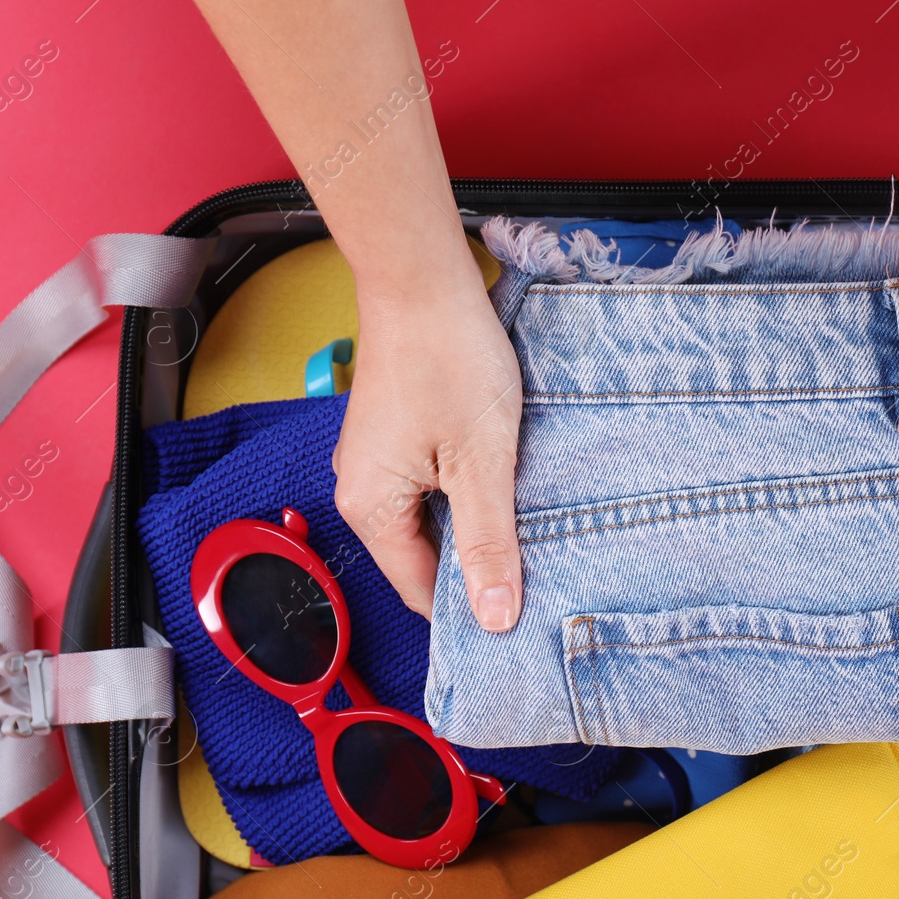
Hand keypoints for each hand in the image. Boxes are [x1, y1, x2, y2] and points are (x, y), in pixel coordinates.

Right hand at [334, 266, 525, 631]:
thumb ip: (488, 544)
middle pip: (425, 559)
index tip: (524, 616)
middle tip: (539, 572)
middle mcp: (360, 492)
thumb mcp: (482, 463)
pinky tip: (505, 486)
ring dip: (477, 528)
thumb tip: (495, 620)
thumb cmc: (449, 359)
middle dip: (477, 568)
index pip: (422, 592)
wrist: (421, 278)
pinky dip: (467, 495)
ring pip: (433, 523)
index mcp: (370, 510)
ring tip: (527, 527)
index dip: (473, 610)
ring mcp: (374, 463)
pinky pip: (430, 489)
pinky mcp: (394, 439)